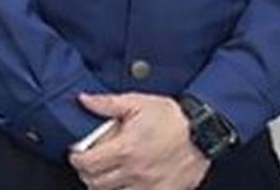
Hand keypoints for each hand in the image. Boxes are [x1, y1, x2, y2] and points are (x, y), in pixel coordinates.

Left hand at [68, 93, 207, 189]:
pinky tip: (125, 185)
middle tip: (89, 165)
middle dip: (86, 174)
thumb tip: (84, 100)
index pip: (87, 164)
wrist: (204, 132)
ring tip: (105, 176)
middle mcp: (135, 171)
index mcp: (125, 149)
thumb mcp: (136, 102)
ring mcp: (150, 186)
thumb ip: (107, 104)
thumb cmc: (171, 117)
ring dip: (103, 187)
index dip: (76, 160)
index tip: (76, 155)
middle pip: (96, 184)